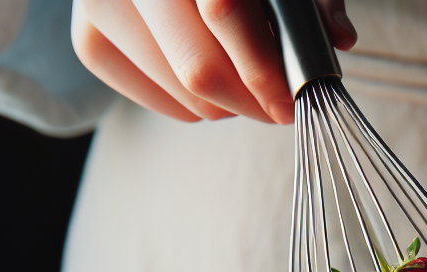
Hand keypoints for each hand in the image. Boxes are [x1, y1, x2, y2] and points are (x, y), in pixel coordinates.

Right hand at [71, 0, 356, 123]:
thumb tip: (338, 38)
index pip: (224, 10)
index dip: (264, 68)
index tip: (292, 99)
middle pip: (198, 67)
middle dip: (251, 100)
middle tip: (278, 106)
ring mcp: (98, 0)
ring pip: (181, 90)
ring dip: (228, 105)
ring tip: (247, 86)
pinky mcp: (88, 36)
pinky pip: (155, 99)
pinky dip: (194, 106)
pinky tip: (211, 84)